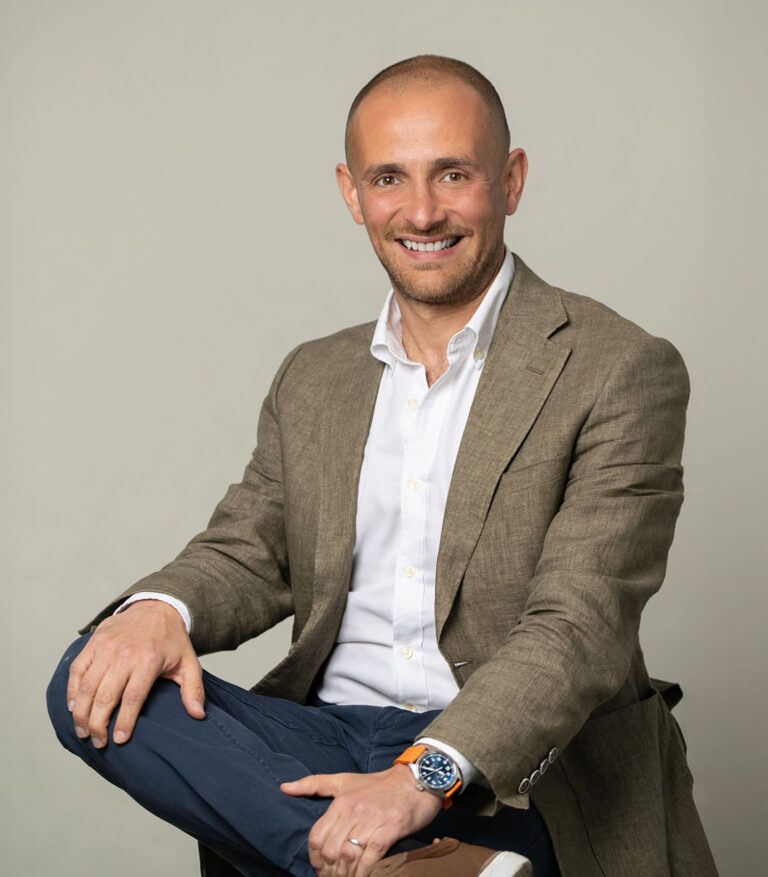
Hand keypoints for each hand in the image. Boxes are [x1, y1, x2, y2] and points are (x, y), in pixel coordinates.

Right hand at [67, 600, 204, 748]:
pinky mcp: (94, 642)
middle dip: (98, 724)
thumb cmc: (172, 640)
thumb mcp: (189, 663)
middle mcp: (125, 654)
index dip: (124, 721)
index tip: (119, 740)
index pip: (133, 698)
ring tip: (83, 731)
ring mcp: (106, 647)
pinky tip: (73, 707)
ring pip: (87, 686)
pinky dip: (72, 690)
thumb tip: (198, 715)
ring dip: (82, 713)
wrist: (157, 607)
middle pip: (105, 696)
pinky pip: (77, 669)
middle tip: (98, 742)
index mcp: (149, 660)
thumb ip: (193, 689)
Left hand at [280, 764, 440, 875]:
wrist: (415, 780)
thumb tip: (284, 787)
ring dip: (344, 875)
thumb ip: (314, 784)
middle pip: (330, 851)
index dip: (315, 858)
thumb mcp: (344, 780)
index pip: (316, 837)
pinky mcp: (389, 830)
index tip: (320, 867)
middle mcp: (353, 811)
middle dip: (328, 872)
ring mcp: (371, 821)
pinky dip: (363, 873)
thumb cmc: (378, 784)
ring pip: (348, 857)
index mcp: (340, 802)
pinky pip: (370, 858)